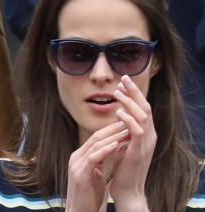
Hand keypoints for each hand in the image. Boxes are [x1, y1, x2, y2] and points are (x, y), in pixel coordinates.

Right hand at [65, 121, 127, 211]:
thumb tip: (108, 153)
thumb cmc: (89, 198)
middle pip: (95, 137)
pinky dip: (105, 150)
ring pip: (95, 144)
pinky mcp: (80, 174)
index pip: (96, 138)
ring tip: (126, 131)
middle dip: (112, 129)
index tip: (125, 125)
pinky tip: (116, 145)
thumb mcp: (94, 176)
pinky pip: (93, 158)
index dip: (111, 130)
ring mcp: (77, 165)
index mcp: (80, 157)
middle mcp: (76, 157)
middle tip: (127, 121)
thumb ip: (98, 164)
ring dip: (112, 137)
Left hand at [109, 75, 154, 209]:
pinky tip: (119, 113)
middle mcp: (149, 136)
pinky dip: (129, 120)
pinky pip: (137, 131)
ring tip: (117, 92)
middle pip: (145, 107)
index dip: (134, 93)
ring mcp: (146, 144)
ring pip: (142, 116)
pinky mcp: (139, 151)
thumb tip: (119, 113)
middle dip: (134, 91)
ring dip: (129, 102)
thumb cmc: (123, 165)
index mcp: (146, 133)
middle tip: (123, 77)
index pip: (143, 107)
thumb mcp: (124, 142)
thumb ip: (124, 129)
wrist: (127, 189)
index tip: (122, 81)